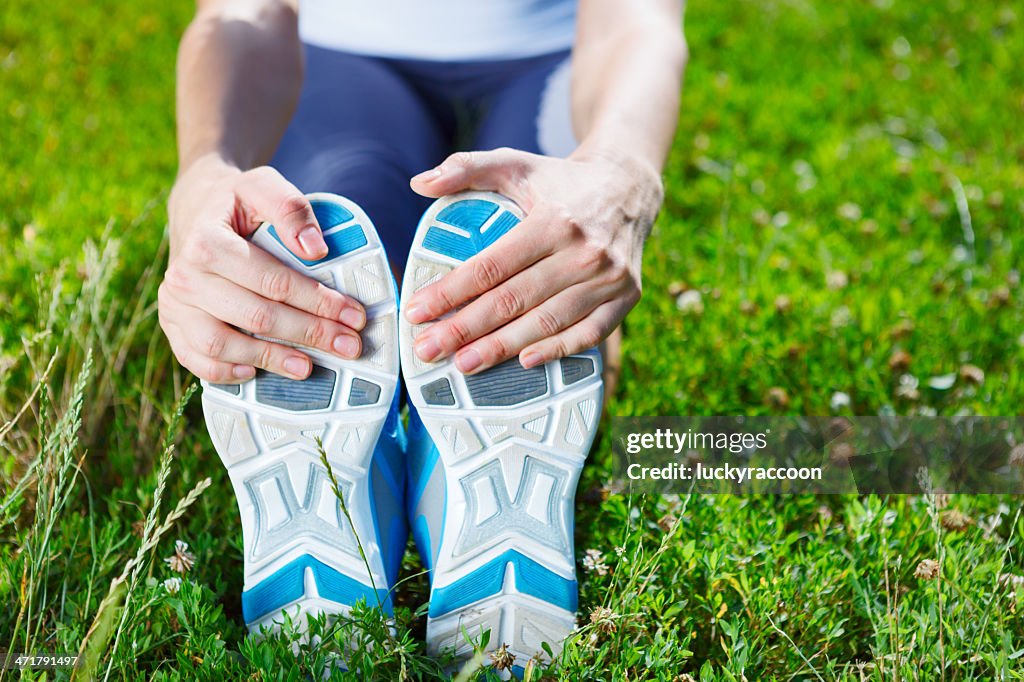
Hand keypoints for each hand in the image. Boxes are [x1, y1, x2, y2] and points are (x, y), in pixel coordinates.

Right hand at [159, 155, 366, 382]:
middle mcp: (185, 277)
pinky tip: (256, 373)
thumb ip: (291, 209)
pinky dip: (225, 372)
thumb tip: (317, 249)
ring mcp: (175, 304)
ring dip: (270, 360)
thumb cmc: (237, 202)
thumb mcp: (263, 186)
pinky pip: (196, 359)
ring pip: (223, 345)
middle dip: (309, 334)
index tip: (355, 316)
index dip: (318, 302)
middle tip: (348, 346)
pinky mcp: (172, 325)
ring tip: (308, 367)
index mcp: (207, 242)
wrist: (194, 210)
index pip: (274, 281)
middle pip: (256, 316)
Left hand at [405, 147, 661, 373]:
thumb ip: (466, 168)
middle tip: (428, 348)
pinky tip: (525, 361)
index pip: (492, 266)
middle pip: (515, 300)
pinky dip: (559, 350)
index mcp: (554, 220)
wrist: (629, 186)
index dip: (451, 292)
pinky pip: (591, 332)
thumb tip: (419, 183)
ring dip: (503, 347)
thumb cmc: (561, 181)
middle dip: (466, 328)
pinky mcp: (627, 296)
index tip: (417, 311)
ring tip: (464, 364)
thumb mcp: (515, 163)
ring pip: (548, 321)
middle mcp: (585, 251)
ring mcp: (610, 277)